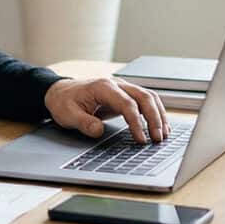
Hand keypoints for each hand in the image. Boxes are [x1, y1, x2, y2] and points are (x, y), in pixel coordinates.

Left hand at [44, 78, 169, 143]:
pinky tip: (160, 126)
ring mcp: (122, 88)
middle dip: (154, 118)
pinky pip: (145, 101)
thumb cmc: (64, 102)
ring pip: (148, 97)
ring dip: (159, 115)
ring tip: (164, 135)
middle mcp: (116, 84)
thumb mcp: (67, 114)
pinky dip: (155, 112)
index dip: (136, 122)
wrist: (60, 92)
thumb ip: (83, 122)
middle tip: (158, 139)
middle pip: (144, 97)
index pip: (127, 104)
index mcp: (103, 87)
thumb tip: (98, 130)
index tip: (141, 139)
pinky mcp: (125, 95)